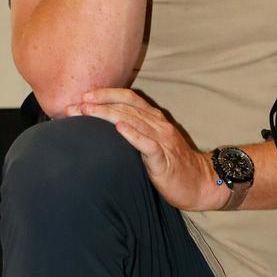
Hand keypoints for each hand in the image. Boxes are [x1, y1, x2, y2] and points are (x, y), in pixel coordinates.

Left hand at [66, 88, 225, 210]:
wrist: (201, 182)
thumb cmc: (173, 165)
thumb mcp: (154, 144)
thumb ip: (137, 133)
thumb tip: (107, 130)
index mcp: (156, 119)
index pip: (131, 98)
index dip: (108, 94)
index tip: (85, 95)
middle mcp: (159, 125)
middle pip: (127, 107)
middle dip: (100, 105)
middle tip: (76, 105)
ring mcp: (163, 140)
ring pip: (134, 121)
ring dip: (108, 115)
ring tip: (88, 112)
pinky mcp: (164, 159)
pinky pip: (148, 144)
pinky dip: (133, 135)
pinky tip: (119, 128)